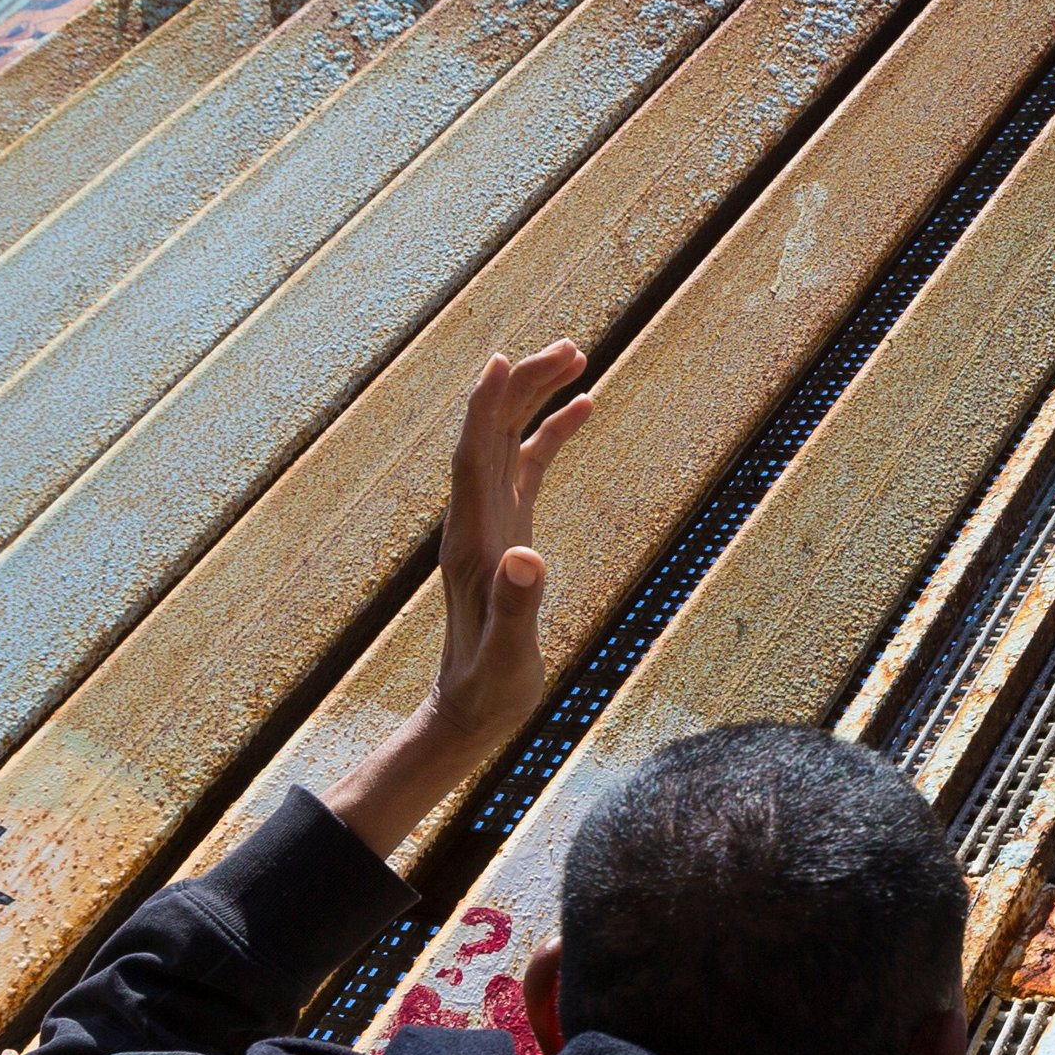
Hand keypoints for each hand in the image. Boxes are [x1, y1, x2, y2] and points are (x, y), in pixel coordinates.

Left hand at [424, 341, 590, 748]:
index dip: (485, 408)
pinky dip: (552, 432)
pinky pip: (529, 466)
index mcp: (472, 540)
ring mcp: (492, 522)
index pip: (474, 457)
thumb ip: (516, 607)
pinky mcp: (510, 531)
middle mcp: (475, 520)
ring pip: (510, 440)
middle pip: (493, 434)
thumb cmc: (489, 688)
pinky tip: (583, 408)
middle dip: (524, 386)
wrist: (472, 708)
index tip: (503, 360)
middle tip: (570, 346)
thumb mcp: (506, 656)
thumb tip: (527, 557)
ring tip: (577, 356)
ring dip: (537, 397)